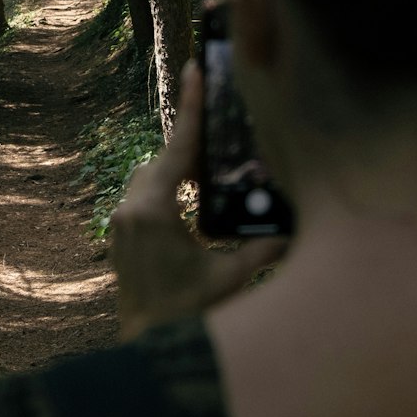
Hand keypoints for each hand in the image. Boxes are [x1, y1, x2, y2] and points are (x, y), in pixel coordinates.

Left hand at [110, 61, 287, 340]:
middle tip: (220, 122)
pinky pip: (143, 195)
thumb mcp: (231, 278)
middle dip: (191, 143)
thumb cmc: (189, 314)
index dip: (191, 109)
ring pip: (151, 176)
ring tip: (211, 165)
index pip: (177, 149)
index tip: (194, 70)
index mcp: (153, 211)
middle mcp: (129, 209)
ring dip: (178, 169)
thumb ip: (264, 247)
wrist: (148, 347)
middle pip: (163, 159)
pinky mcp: (118, 234)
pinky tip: (191, 196)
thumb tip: (297, 224)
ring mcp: (118, 221)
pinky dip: (166, 188)